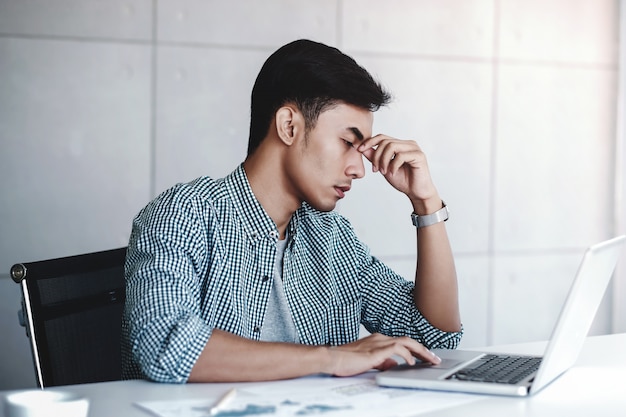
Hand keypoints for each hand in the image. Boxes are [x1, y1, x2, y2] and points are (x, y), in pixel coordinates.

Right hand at [325, 333, 440, 376]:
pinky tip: (411, 362)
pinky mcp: (376, 350)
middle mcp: (380, 338)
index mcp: (377, 340)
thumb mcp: (368, 362)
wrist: (332, 358)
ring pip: (406, 342)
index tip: (426, 356)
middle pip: (408, 340)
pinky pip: (397, 349)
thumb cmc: (345, 360)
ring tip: (430, 360)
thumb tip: (394, 365)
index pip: (402, 342)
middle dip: (423, 350)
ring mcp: (378, 342)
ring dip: (421, 351)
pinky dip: (407, 355)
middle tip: (435, 358)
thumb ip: (382, 362)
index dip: (416, 349)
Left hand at [358, 135, 438, 210]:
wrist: (416, 192)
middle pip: (385, 142)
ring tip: (383, 172)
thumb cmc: (403, 180)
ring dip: (384, 160)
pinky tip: (393, 173)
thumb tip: (362, 148)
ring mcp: (414, 148)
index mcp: (400, 144)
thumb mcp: (384, 168)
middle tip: (375, 169)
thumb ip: (375, 157)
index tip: (359, 149)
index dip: (369, 141)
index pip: (382, 137)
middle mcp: (408, 144)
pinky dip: (393, 165)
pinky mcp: (419, 155)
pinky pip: (401, 156)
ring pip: (392, 146)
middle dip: (376, 156)